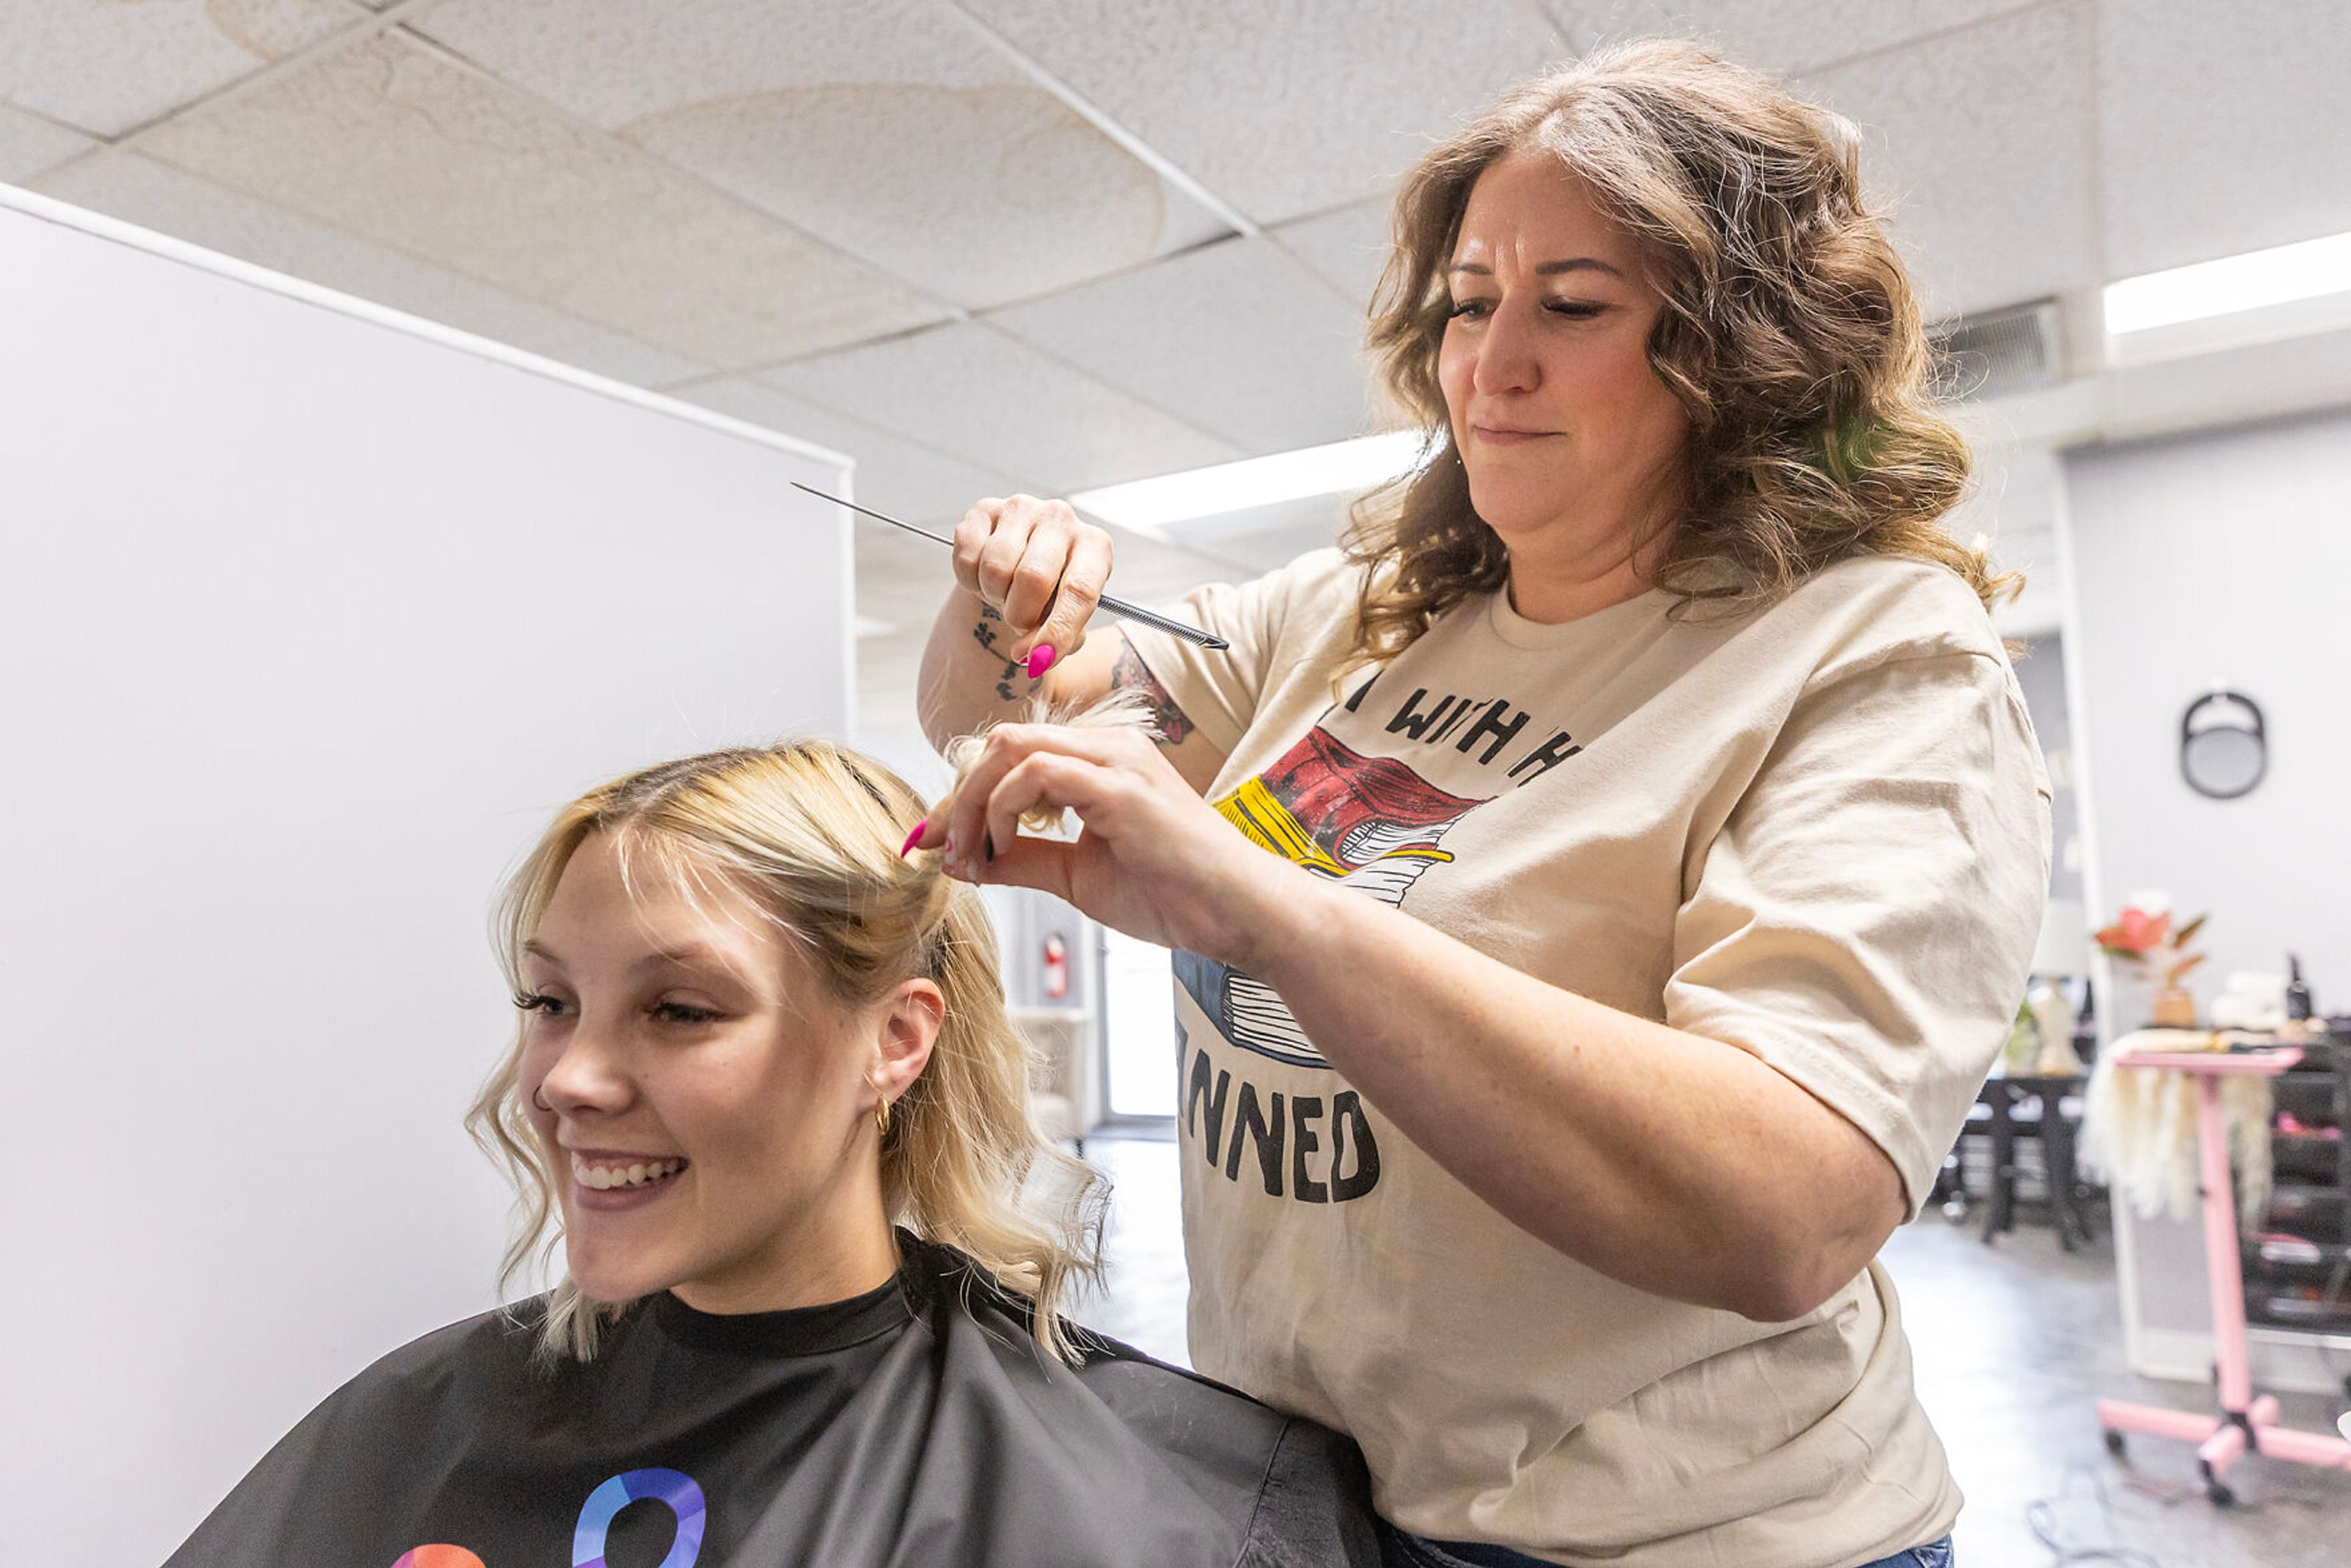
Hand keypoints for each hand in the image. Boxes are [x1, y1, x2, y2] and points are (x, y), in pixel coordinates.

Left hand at [908, 722, 1301, 967]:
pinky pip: (1038, 773)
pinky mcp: (1121, 787)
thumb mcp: (1076, 877)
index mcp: (1100, 760)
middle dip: (957, 794)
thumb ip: (1022, 860)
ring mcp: (1116, 760)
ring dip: (972, 801)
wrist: (1237, 914)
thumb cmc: (1173, 893)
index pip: (1010, 755)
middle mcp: (1108, 747)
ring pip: (1011, 747)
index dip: (961, 794)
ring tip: (967, 853)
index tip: (933, 841)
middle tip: (940, 848)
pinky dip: (1002, 807)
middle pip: (1001, 742)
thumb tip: (962, 860)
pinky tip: (1000, 845)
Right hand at [952, 495, 1113, 673]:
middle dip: (1021, 615)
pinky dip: (970, 581)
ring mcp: (1021, 508)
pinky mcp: (984, 509)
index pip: (1079, 590)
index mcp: (1094, 545)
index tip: (1040, 660)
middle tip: (1020, 621)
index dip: (1058, 630)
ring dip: (995, 596)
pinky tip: (985, 577)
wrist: (1019, 568)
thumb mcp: (1064, 619)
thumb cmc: (1050, 596)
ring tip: (1005, 594)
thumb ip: (1055, 641)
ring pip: (995, 569)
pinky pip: (967, 557)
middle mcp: (1060, 518)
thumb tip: (1029, 656)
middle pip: (1033, 578)